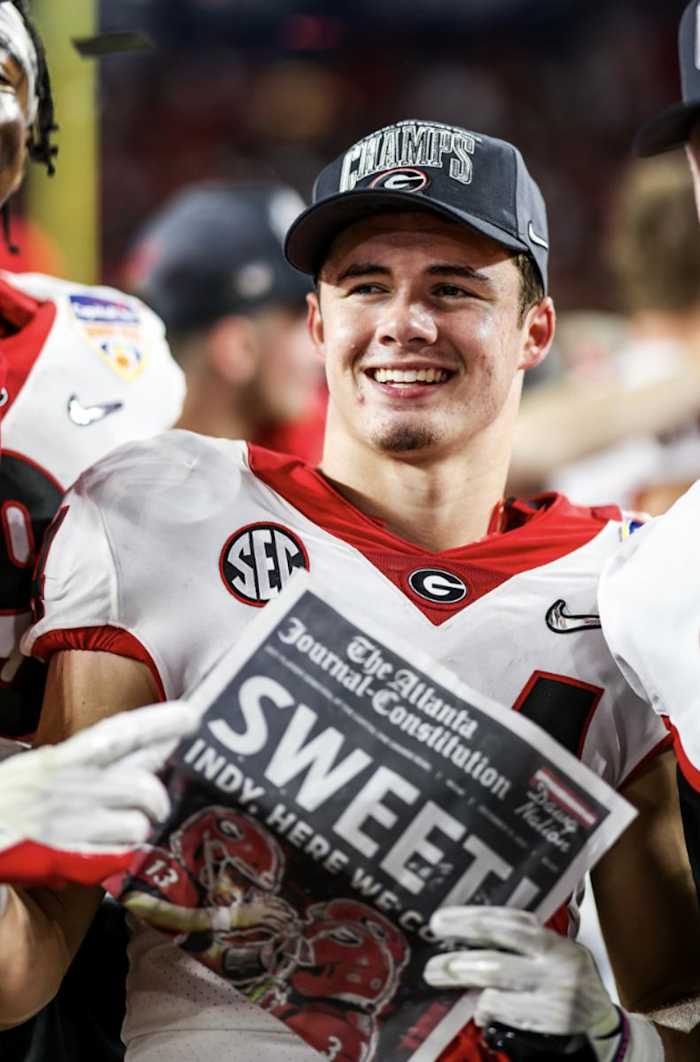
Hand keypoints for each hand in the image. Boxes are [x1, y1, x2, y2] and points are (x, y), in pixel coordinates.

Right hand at [0, 701, 196, 886]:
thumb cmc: (9, 800)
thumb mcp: (45, 767)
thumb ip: (94, 759)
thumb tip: (150, 748)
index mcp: (64, 759)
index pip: (120, 734)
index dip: (159, 723)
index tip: (192, 716)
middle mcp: (71, 788)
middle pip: (143, 786)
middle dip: (158, 797)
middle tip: (155, 803)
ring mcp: (70, 825)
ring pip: (136, 824)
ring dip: (138, 828)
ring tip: (127, 828)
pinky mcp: (65, 859)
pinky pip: (117, 857)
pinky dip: (120, 855)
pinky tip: (108, 851)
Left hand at [424, 906, 662, 1060]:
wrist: (603, 1021)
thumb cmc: (567, 977)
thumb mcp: (553, 949)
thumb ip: (522, 940)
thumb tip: (468, 931)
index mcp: (552, 939)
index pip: (506, 922)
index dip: (469, 919)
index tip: (439, 921)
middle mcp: (556, 962)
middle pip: (496, 957)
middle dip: (457, 960)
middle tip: (430, 965)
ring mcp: (556, 993)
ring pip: (498, 984)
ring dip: (464, 982)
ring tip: (440, 978)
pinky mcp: (554, 1020)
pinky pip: (507, 1012)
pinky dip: (486, 1009)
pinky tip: (480, 1010)